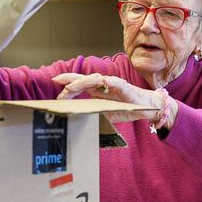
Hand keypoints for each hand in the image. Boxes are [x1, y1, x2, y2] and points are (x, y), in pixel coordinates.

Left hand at [52, 73, 174, 125]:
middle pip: (84, 79)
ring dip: (82, 82)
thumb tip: (81, 123)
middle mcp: (104, 84)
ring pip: (96, 79)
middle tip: (56, 81)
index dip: (68, 84)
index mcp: (98, 90)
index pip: (80, 84)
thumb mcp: (106, 114)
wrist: (146, 107)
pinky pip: (116, 83)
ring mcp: (114, 84)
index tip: (55, 87)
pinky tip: (104, 82)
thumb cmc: (126, 108)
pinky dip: (110, 83)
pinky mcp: (125, 87)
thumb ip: (95, 114)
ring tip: (72, 87)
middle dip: (69, 79)